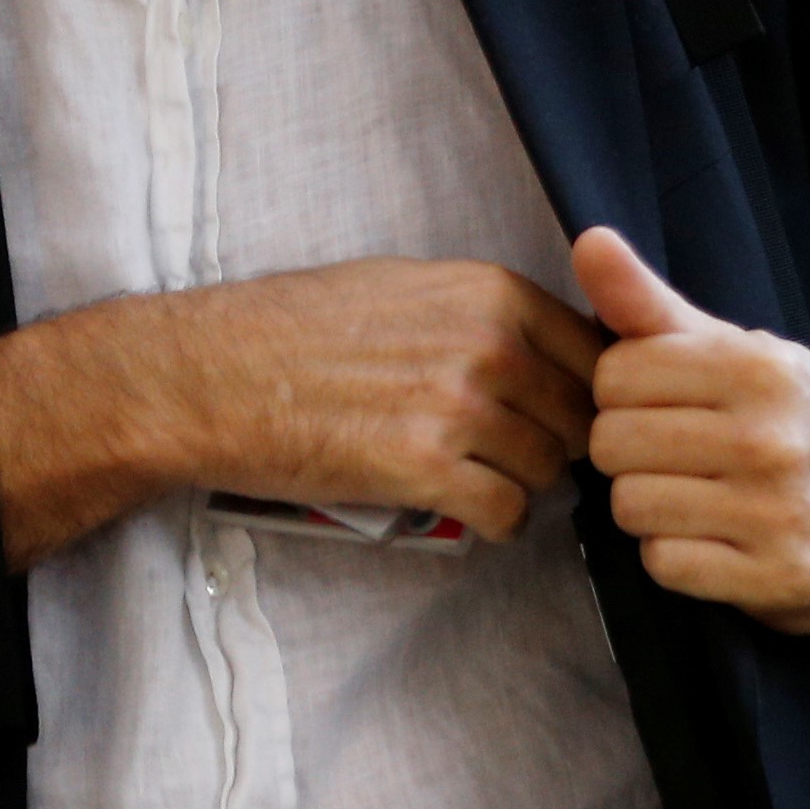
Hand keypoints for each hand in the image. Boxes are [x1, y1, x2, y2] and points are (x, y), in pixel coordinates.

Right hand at [0, 259, 606, 566]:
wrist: (215, 374)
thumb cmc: (295, 328)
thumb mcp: (405, 286)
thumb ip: (482, 313)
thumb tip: (542, 346)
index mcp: (489, 292)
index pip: (594, 354)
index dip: (583, 393)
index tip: (558, 414)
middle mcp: (488, 344)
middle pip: (577, 419)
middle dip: (552, 443)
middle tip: (509, 456)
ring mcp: (461, 408)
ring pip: (546, 471)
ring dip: (518, 484)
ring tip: (474, 479)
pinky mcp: (426, 471)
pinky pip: (506, 514)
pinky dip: (492, 522)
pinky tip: (460, 508)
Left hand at [572, 227, 809, 633]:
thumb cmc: (788, 422)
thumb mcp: (731, 351)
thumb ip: (650, 304)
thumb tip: (589, 241)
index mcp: (756, 368)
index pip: (614, 375)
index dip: (622, 396)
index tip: (661, 406)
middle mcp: (771, 436)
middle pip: (612, 443)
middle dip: (629, 454)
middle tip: (674, 459)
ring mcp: (778, 511)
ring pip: (630, 506)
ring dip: (647, 509)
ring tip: (692, 499)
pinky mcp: (779, 575)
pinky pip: (665, 563)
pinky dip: (675, 557)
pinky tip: (712, 542)